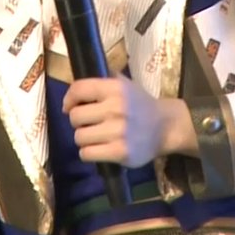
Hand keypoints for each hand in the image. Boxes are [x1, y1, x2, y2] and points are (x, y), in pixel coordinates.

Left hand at [62, 75, 197, 166]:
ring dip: (84, 138)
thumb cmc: (139, 104)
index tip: (69, 106)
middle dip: (78, 121)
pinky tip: (99, 148)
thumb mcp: (124, 84)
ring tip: (95, 136)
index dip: (69, 99)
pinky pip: (87, 154)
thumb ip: (101, 80)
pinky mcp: (120, 152)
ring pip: (79, 137)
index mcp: (115, 88)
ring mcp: (118, 132)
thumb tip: (74, 86)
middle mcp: (116, 108)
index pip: (79, 89)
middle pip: (75, 117)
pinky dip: (89, 152)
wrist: (165, 127)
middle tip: (89, 123)